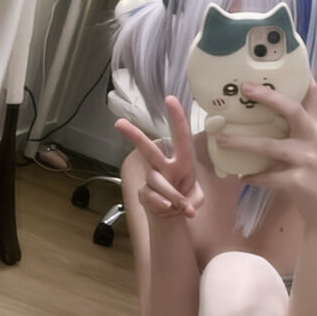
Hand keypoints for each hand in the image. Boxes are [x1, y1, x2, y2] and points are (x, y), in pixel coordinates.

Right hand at [115, 96, 203, 219]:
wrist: (172, 216)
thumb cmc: (186, 198)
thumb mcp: (198, 198)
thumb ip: (193, 200)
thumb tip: (180, 204)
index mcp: (182, 161)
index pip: (181, 137)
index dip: (177, 118)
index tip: (170, 99)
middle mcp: (165, 166)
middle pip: (148, 149)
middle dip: (134, 136)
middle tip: (118, 123)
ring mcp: (152, 178)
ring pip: (157, 181)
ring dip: (172, 195)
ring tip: (181, 206)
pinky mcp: (144, 192)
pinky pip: (151, 196)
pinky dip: (162, 204)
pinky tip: (167, 208)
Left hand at [215, 78, 316, 225]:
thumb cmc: (314, 172)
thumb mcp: (312, 145)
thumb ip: (296, 128)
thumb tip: (265, 108)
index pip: (311, 94)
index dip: (299, 75)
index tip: (282, 58)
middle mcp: (316, 139)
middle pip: (292, 110)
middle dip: (268, 97)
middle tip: (244, 88)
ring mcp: (309, 160)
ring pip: (272, 146)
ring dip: (244, 142)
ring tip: (223, 140)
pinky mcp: (300, 182)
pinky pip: (270, 176)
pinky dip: (254, 176)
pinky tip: (242, 176)